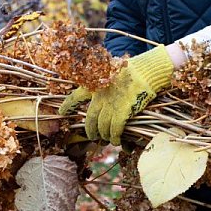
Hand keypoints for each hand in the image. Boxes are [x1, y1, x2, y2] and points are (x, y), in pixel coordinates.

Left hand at [58, 45, 174, 144]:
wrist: (148, 69)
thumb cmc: (135, 69)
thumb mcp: (114, 72)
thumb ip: (107, 85)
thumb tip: (107, 98)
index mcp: (96, 84)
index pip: (76, 95)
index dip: (68, 105)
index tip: (61, 112)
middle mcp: (100, 95)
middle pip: (90, 118)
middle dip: (90, 130)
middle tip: (92, 136)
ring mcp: (111, 104)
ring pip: (102, 126)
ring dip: (105, 135)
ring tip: (108, 139)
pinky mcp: (123, 111)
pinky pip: (115, 129)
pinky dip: (115, 137)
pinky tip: (118, 141)